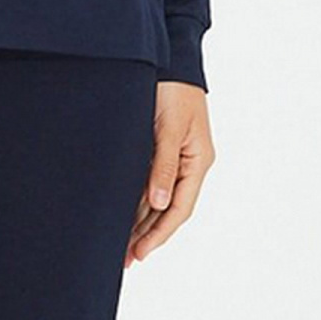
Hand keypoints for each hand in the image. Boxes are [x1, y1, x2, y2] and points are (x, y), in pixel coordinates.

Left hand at [126, 82, 213, 267]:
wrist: (171, 59)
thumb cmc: (172, 89)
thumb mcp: (168, 128)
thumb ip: (163, 165)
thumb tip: (158, 203)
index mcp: (198, 161)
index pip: (180, 208)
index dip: (160, 233)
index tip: (141, 252)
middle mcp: (190, 164)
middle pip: (169, 210)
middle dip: (149, 236)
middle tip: (126, 260)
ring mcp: (177, 158)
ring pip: (159, 200)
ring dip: (142, 223)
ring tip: (122, 247)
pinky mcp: (161, 150)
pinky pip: (150, 184)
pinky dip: (138, 203)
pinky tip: (123, 218)